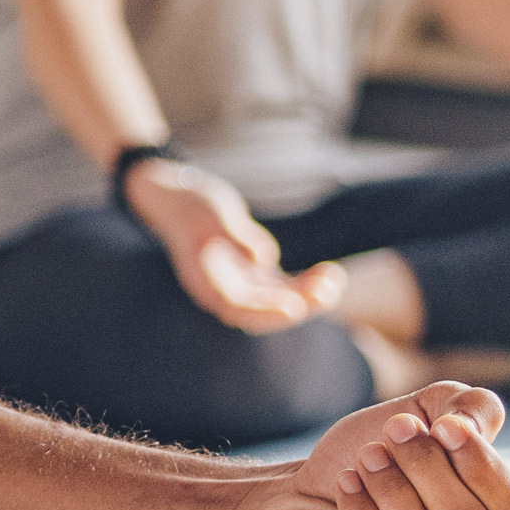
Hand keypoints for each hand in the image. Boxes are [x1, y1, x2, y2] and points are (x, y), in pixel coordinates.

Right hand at [124, 157, 338, 333]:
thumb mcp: (212, 211)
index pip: (236, 306)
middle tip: (327, 289)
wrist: (176, 198)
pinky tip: (328, 275)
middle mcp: (221, 290)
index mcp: (204, 280)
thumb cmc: (191, 202)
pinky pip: (281, 288)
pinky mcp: (252, 275)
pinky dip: (304, 285)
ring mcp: (238, 284)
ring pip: (275, 302)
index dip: (266, 310)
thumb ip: (236, 234)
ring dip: (306, 296)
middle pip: (261, 311)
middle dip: (296, 304)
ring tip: (333, 277)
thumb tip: (263, 258)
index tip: (295, 307)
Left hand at [238, 382, 509, 509]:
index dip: (482, 466)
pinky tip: (349, 485)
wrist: (302, 491)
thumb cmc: (378, 458)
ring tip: (367, 459)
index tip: (440, 424)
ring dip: (394, 495)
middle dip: (427, 471)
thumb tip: (472, 425)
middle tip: (391, 434)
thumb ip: (471, 408)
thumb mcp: (428, 414)